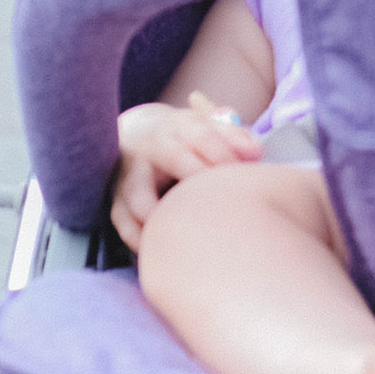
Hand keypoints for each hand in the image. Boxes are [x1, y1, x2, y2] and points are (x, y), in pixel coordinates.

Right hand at [111, 92, 261, 241]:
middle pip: (173, 157)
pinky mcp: (118, 201)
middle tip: (219, 200)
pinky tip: (159, 247)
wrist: (137, 133)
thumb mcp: (207, 127)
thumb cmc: (185, 139)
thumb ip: (233, 137)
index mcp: (177, 126)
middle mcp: (149, 147)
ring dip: (160, 213)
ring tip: (183, 228)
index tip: (241, 175)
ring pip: (139, 195)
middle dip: (197, 176)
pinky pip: (124, 222)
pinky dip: (139, 237)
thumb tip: (256, 153)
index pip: (201, 135)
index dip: (223, 154)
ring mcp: (130, 175)